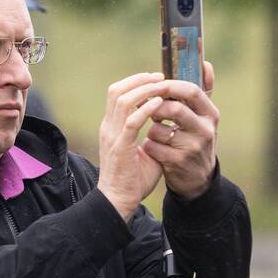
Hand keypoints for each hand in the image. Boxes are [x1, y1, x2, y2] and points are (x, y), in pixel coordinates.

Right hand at [97, 72, 168, 221]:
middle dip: (139, 80)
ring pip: (123, 100)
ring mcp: (113, 136)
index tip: (156, 79)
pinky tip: (160, 104)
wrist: (118, 201)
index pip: (117, 94)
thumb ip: (151, 137)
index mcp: (112, 127)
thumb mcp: (142, 151)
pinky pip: (132, 121)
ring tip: (162, 86)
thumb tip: (168, 128)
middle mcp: (109, 127)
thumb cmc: (132, 179)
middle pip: (116, 90)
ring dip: (144, 90)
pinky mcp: (120, 147)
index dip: (135, 82)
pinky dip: (146, 109)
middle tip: (160, 77)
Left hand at [141, 61, 218, 200]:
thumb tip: (205, 63)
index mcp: (210, 114)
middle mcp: (205, 130)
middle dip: (155, 107)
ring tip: (155, 134)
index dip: (170, 86)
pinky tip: (153, 149)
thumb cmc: (194, 139)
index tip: (155, 84)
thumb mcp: (203, 117)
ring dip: (150, 130)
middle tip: (147, 109)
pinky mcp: (178, 162)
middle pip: (174, 109)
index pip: (192, 91)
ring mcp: (193, 147)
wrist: (197, 178)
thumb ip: (203, 91)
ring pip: (159, 129)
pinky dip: (148, 146)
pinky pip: (152, 147)